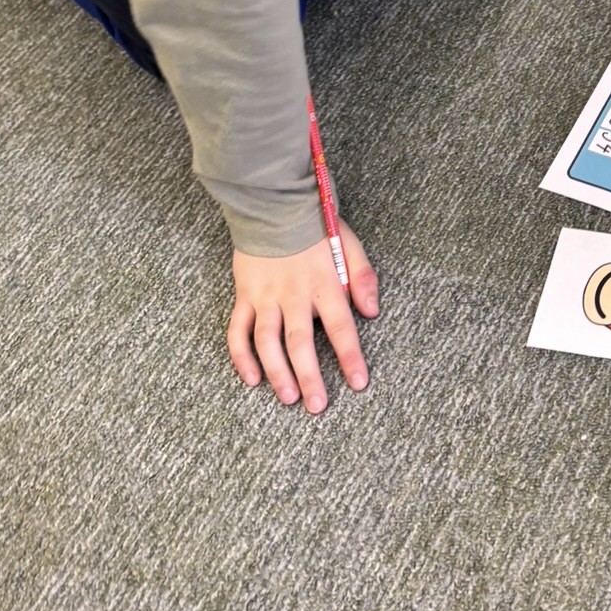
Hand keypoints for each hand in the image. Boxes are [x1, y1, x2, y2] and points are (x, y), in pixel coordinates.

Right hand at [228, 231, 378, 411]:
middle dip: (310, 376)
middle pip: (300, 342)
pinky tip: (251, 378)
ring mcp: (265, 296)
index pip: (341, 326)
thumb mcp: (348, 244)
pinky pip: (238, 330)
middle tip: (317, 405)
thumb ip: (363, 277)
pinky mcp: (244, 295)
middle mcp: (293, 293)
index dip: (350, 356)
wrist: (273, 205)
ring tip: (288, 397)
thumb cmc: (316, 226)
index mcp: (324, 282)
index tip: (358, 383)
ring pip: (267, 341)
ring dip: (277, 372)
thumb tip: (372, 311)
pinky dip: (241, 356)